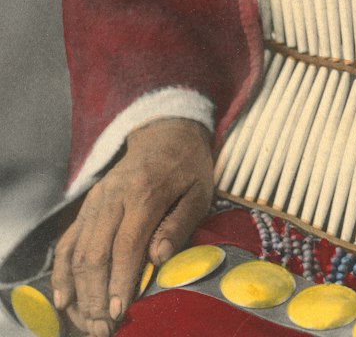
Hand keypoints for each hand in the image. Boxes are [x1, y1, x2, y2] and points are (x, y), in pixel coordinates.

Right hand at [51, 118, 213, 336]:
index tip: (120, 311)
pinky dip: (62, 273)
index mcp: (144, 191)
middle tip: (103, 328)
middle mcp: (112, 196)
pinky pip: (68, 242)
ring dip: (79, 292)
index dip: (120, 281)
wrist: (166, 133)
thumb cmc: (188, 167)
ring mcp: (95, 201)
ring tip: (88, 323)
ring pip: (77, 252)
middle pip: (95, 253)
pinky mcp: (86, 206)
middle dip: (96, 296)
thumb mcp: (199, 191)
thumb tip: (159, 259)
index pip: (126, 244)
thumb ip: (180, 224)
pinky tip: (64, 299)